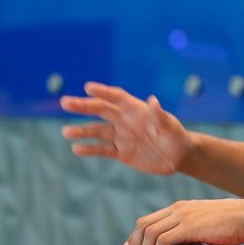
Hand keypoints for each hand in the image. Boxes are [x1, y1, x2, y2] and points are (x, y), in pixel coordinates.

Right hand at [60, 82, 191, 175]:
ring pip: (97, 131)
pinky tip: (76, 148)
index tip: (88, 88)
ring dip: (81, 131)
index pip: (116, 97)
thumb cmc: (177, 137)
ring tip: (65, 132)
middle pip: (100, 110)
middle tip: (65, 102)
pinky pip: (102, 149)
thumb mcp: (170, 127)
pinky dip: (90, 149)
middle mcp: (125, 120)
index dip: (103, 92)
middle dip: (83, 106)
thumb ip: (160, 116)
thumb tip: (153, 100)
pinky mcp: (121, 152)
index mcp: (136, 110)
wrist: (178, 157)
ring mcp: (121, 136)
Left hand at [124, 198, 243, 244]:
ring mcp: (182, 217)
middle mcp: (177, 209)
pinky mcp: (188, 227)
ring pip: (149, 233)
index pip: (147, 220)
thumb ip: (188, 230)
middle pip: (142, 225)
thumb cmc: (230, 222)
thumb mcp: (203, 222)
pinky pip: (162, 240)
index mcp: (179, 207)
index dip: (135, 236)